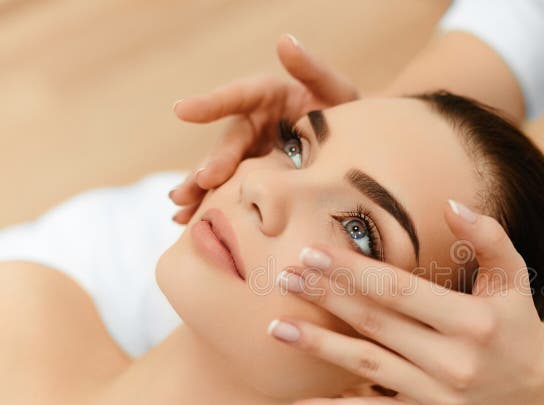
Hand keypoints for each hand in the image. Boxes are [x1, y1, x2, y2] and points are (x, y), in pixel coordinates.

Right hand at [169, 34, 358, 222]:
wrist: (359, 146)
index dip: (210, 104)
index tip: (181, 110)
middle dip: (210, 164)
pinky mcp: (255, 176)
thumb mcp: (337, 91)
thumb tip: (284, 41)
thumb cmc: (347, 113)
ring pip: (221, 170)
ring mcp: (252, 152)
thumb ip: (313, 69)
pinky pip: (230, 190)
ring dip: (199, 190)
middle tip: (198, 183)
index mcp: (268, 96)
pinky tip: (187, 221)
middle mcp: (253, 123)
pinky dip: (208, 204)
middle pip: (227, 143)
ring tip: (181, 211)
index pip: (237, 97)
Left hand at [269, 200, 543, 404]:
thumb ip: (487, 235)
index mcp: (472, 322)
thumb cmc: (516, 320)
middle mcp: (453, 362)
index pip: (400, 292)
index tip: (312, 253)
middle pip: (376, 324)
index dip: (353, 272)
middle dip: (326, 298)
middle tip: (283, 277)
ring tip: (277, 329)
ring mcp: (437, 396)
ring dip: (320, 347)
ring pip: (367, 367)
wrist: (537, 385)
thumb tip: (452, 204)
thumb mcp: (513, 273)